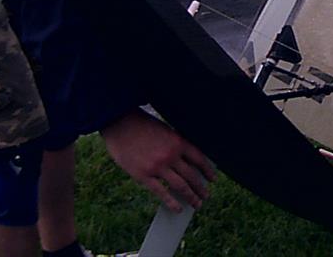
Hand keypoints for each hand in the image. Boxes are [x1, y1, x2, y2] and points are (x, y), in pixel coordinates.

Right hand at [101, 109, 215, 212]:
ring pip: (181, 186)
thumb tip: (188, 162)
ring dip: (191, 197)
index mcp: (179, 141)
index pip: (200, 159)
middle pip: (192, 176)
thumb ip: (177, 145)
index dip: (208, 171)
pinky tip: (178, 209)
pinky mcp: (143, 176)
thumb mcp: (166, 130)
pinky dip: (172, 202)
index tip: (213, 179)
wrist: (119, 123)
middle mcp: (171, 155)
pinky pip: (161, 193)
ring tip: (197, 204)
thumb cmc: (142, 125)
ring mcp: (158, 167)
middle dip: (201, 188)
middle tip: (206, 196)